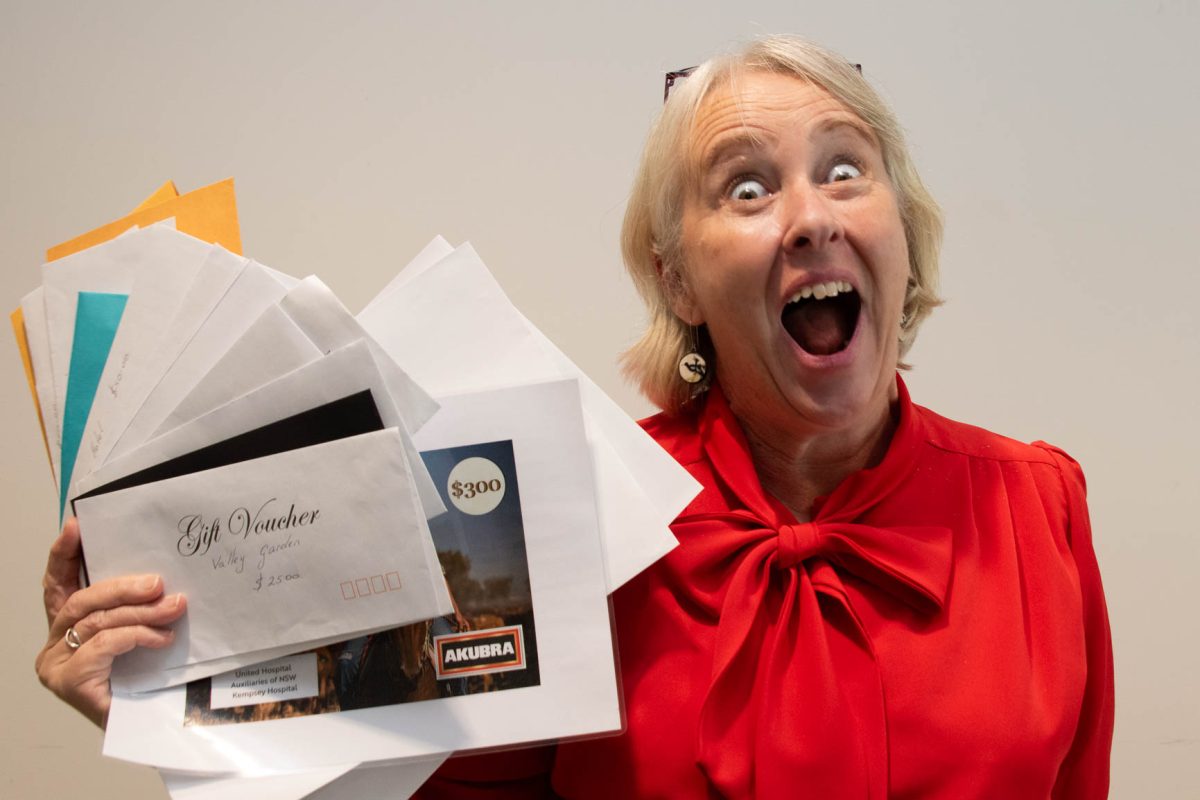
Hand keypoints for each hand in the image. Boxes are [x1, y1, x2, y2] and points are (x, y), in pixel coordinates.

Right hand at [35, 517, 186, 726]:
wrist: (151, 727)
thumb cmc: (145, 680)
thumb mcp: (138, 631)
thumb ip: (133, 606)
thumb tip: (157, 574)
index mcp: (66, 626)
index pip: (57, 582)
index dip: (64, 553)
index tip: (76, 525)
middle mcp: (54, 645)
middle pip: (83, 600)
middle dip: (124, 587)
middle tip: (159, 583)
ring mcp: (57, 666)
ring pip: (98, 622)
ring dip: (142, 612)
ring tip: (175, 608)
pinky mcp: (71, 684)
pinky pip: (103, 645)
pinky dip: (135, 636)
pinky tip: (161, 639)